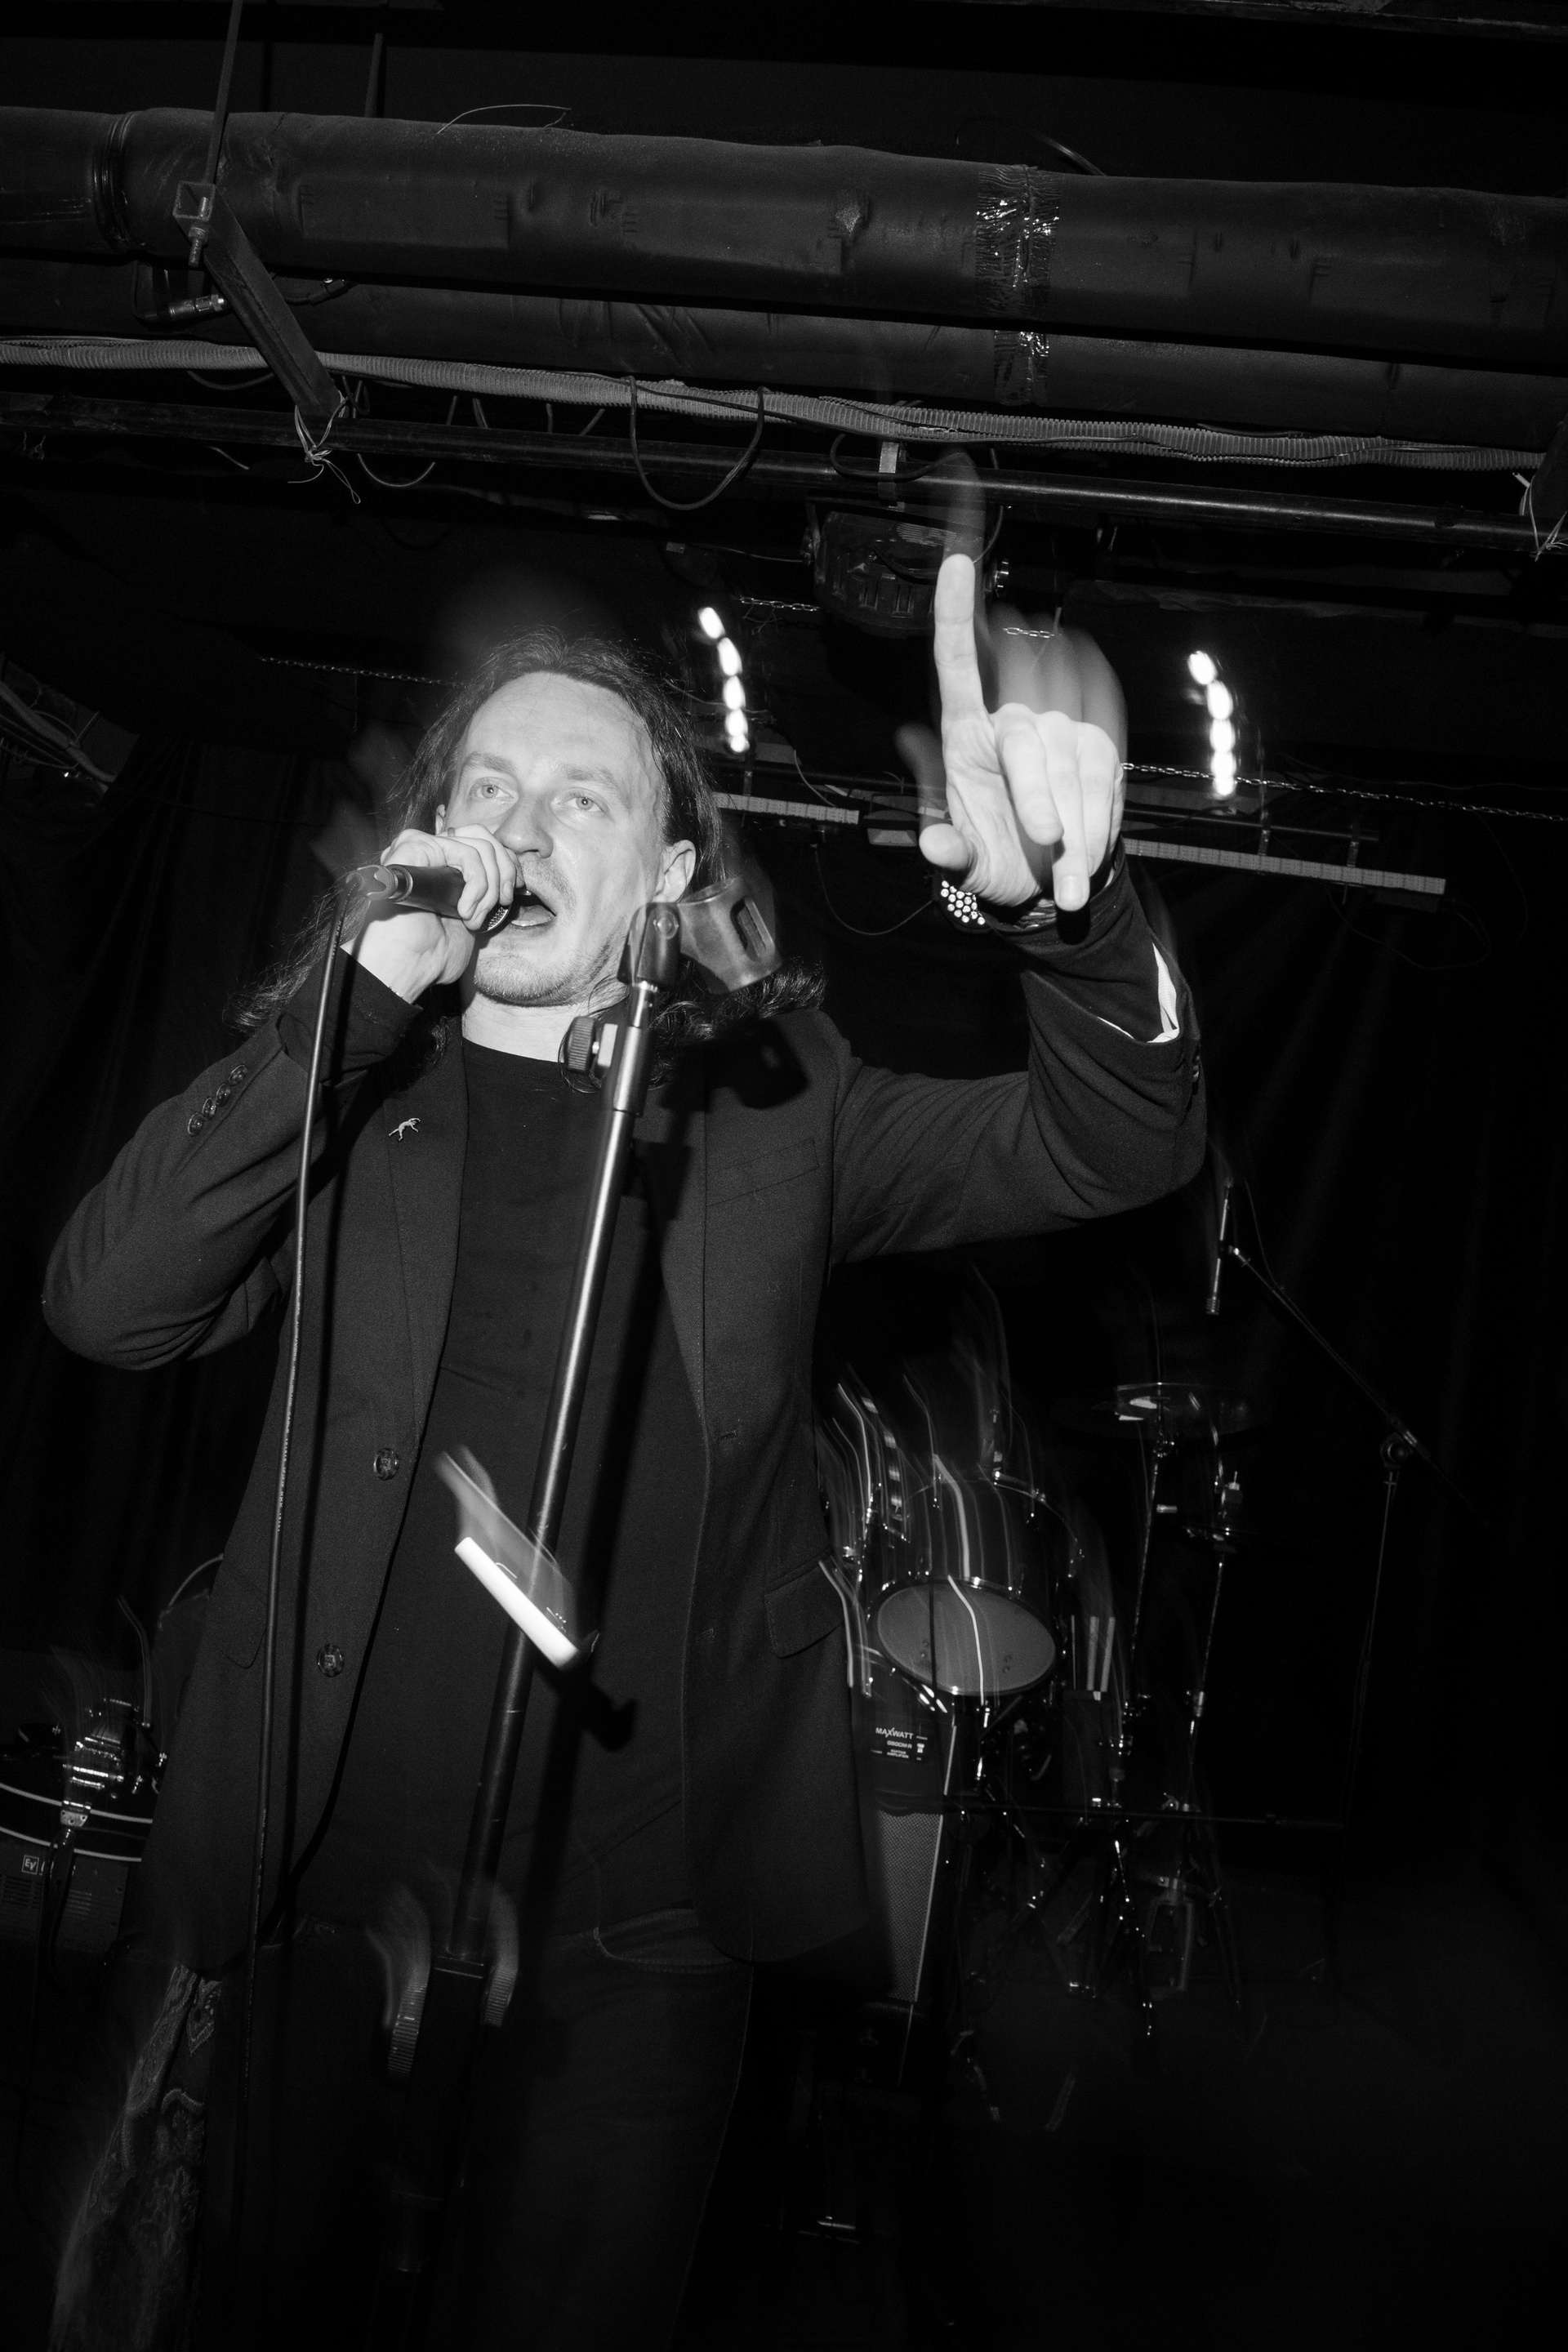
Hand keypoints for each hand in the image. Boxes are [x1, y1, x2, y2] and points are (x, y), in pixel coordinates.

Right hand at [350, 825, 517, 1002]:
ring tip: (473, 916)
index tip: (516, 890)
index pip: (485, 844)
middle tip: (502, 902)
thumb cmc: (433, 952)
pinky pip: (466, 854)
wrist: (408, 963)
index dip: (508, 863)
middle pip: (485, 838)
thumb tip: (512, 880)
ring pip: (480, 847)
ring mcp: (423, 846)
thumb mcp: (472, 919)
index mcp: (443, 866)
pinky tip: (464, 910)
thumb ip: (486, 895)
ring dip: (488, 888)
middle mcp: (432, 851)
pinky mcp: (416, 845)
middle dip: (504, 872)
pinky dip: (476, 885)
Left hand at [905, 554, 1126, 910]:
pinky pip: (1106, 759)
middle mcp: (1007, 722)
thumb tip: (932, 844)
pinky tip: (1094, 833)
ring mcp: (1055, 730)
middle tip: (1044, 844)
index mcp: (963, 735)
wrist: (1044, 884)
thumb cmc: (992, 860)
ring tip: (1066, 869)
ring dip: (1076, 818)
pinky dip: (1104, 803)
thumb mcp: (963, 864)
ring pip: (1072, 753)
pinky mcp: (1095, 746)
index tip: (956, 565)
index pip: (956, 664)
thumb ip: (949, 854)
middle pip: (1026, 728)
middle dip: (1039, 795)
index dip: (954, 615)